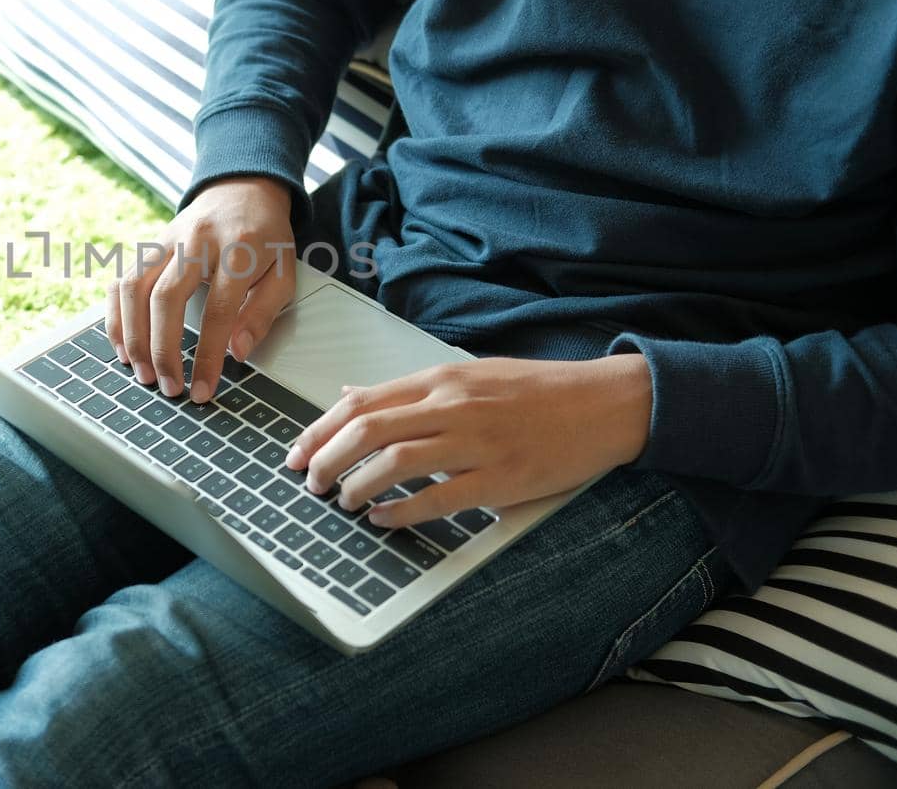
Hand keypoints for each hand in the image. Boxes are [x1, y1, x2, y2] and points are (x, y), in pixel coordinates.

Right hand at [105, 176, 295, 401]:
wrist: (242, 189)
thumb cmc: (266, 239)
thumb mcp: (284, 273)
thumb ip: (262, 313)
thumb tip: (237, 353)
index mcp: (238, 249)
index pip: (218, 310)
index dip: (207, 355)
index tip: (202, 389)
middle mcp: (197, 241)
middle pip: (166, 298)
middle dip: (162, 349)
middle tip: (167, 386)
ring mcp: (167, 239)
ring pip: (134, 286)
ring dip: (132, 334)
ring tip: (141, 371)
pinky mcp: (148, 243)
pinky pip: (121, 279)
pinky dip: (116, 314)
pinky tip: (123, 344)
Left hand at [285, 355, 652, 524]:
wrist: (602, 403)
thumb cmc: (532, 392)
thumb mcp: (464, 376)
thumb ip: (405, 390)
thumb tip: (349, 395)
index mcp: (439, 381)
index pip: (360, 403)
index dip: (318, 431)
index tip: (294, 453)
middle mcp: (451, 407)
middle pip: (367, 430)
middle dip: (326, 459)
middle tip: (308, 483)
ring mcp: (477, 443)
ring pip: (396, 463)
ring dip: (357, 486)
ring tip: (342, 502)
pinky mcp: (502, 478)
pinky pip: (440, 498)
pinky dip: (402, 512)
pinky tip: (383, 521)